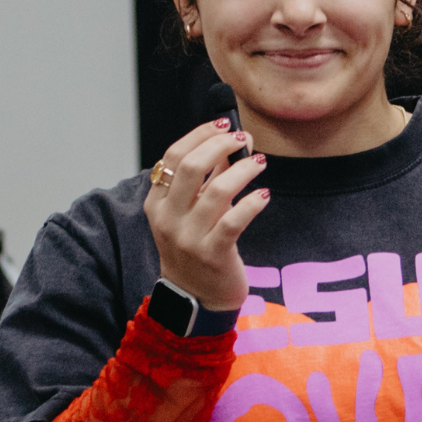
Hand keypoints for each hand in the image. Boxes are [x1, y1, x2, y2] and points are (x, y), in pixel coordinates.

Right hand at [143, 119, 268, 310]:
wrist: (197, 297)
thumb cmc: (196, 246)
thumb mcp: (192, 210)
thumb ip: (209, 176)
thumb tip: (236, 140)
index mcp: (157, 203)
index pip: (172, 156)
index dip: (200, 134)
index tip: (224, 124)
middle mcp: (168, 219)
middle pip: (189, 166)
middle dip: (220, 145)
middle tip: (243, 138)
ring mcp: (188, 238)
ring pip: (217, 190)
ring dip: (243, 169)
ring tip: (259, 163)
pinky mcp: (212, 254)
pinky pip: (235, 220)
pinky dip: (253, 202)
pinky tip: (264, 195)